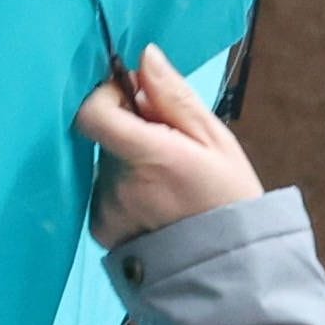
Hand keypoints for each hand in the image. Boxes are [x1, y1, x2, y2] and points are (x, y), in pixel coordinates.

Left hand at [75, 43, 263, 249]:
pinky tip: (156, 207)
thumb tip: (145, 57)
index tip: (131, 98)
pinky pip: (103, 192)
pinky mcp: (101, 228)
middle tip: (171, 153)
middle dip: (132, 134)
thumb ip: (175, 98)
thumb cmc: (230, 200)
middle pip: (106, 136)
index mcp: (151, 157)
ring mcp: (107, 208)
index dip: (106, 96)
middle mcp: (121, 184)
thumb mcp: (217, 142)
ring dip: (130, 164)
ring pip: (106, 164)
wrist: (230, 267)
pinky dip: (124, 192)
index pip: (94, 113)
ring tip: (169, 187)